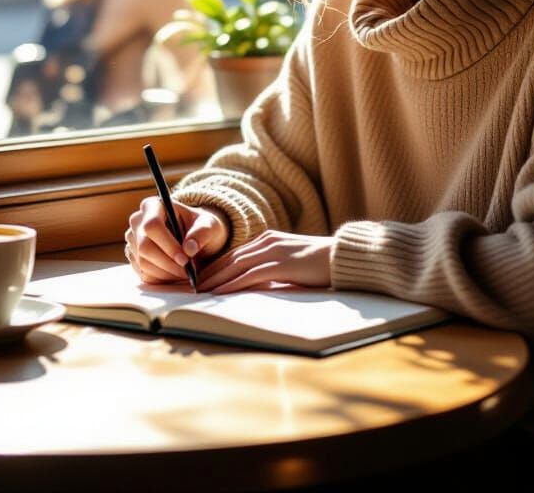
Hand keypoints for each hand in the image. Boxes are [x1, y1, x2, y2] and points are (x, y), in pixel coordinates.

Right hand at [125, 197, 228, 284]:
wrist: (193, 237)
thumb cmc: (200, 227)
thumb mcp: (209, 225)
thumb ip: (202, 233)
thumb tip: (189, 248)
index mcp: (154, 205)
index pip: (152, 225)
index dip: (168, 245)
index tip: (185, 259)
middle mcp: (138, 221)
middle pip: (145, 247)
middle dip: (168, 263)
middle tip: (187, 271)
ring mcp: (133, 240)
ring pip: (144, 263)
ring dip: (167, 273)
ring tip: (185, 272)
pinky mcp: (134, 257)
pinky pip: (143, 274)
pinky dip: (162, 279)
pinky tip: (175, 274)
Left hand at [196, 230, 333, 293]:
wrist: (342, 257)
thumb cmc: (320, 263)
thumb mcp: (291, 262)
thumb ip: (274, 267)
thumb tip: (257, 284)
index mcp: (269, 239)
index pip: (235, 254)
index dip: (216, 266)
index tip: (201, 278)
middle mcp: (268, 242)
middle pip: (230, 258)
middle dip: (209, 273)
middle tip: (191, 286)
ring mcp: (273, 252)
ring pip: (235, 266)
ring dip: (215, 279)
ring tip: (199, 292)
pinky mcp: (280, 265)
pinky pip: (249, 276)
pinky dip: (231, 285)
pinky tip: (219, 294)